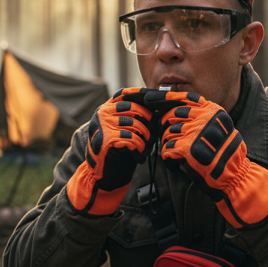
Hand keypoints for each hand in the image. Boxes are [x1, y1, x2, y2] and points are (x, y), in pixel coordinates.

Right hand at [67, 88, 156, 214]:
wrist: (105, 173)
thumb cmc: (120, 149)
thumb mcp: (127, 127)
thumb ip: (138, 116)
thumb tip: (164, 104)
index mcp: (108, 106)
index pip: (129, 94)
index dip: (146, 96)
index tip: (164, 101)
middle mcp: (103, 111)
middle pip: (135, 109)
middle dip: (149, 122)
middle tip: (152, 136)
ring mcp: (102, 124)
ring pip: (135, 124)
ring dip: (145, 138)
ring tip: (144, 148)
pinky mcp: (105, 139)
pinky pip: (131, 138)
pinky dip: (139, 148)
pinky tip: (138, 155)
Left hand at [144, 90, 267, 227]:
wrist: (234, 175)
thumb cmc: (224, 153)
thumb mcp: (217, 127)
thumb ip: (200, 116)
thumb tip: (171, 111)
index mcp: (212, 110)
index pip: (185, 98)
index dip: (165, 97)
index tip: (150, 99)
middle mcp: (205, 117)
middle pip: (171, 114)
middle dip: (165, 126)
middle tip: (168, 137)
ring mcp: (196, 131)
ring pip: (168, 132)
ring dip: (167, 144)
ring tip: (175, 153)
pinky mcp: (188, 147)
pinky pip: (167, 148)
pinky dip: (168, 157)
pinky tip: (174, 163)